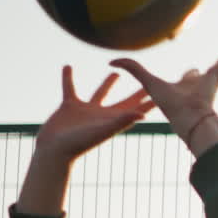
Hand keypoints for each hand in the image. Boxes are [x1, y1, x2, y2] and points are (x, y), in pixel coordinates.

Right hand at [36, 66, 154, 163]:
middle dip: (136, 93)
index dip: (149, 102)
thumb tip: (142, 115)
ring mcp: (85, 111)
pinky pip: (70, 88)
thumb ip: (121, 121)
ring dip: (108, 84)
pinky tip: (67, 67)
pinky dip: (68, 77)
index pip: (136, 110)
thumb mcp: (102, 130)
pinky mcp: (69, 106)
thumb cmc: (78, 143)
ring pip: (100, 93)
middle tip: (148, 81)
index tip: (163, 94)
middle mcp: (101, 115)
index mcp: (112, 121)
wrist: (54, 151)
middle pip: (124, 101)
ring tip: (116, 72)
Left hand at [109, 36, 217, 145]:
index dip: (188, 77)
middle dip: (210, 71)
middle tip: (215, 67)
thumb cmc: (172, 106)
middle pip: (205, 73)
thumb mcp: (148, 82)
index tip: (190, 75)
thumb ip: (132, 69)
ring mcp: (212, 78)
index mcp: (187, 87)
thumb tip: (110, 60)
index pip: (189, 78)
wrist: (192, 117)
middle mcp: (201, 83)